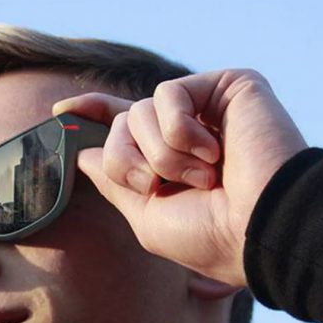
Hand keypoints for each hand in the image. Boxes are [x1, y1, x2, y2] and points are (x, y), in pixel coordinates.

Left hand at [53, 69, 306, 287]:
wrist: (263, 225)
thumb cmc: (214, 236)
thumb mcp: (150, 219)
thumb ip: (117, 184)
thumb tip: (84, 156)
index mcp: (174, 163)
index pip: (126, 127)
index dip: (93, 113)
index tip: (59, 112)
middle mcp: (191, 133)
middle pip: (122, 124)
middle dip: (129, 160)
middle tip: (162, 185)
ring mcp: (210, 109)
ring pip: (139, 109)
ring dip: (160, 153)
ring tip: (204, 176)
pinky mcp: (228, 87)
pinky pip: (167, 95)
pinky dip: (179, 131)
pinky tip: (213, 152)